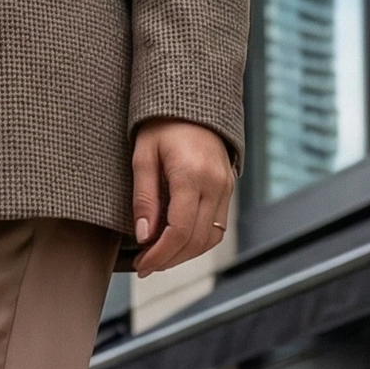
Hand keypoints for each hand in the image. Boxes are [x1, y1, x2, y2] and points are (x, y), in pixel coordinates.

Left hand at [132, 121, 232, 276]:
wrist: (192, 101)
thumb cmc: (162, 124)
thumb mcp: (143, 157)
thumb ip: (144, 198)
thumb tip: (145, 236)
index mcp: (192, 175)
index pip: (178, 231)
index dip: (159, 255)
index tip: (142, 265)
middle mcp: (215, 184)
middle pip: (195, 240)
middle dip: (169, 260)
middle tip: (146, 266)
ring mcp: (226, 187)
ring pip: (210, 239)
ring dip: (184, 255)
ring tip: (159, 258)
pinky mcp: (228, 189)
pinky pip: (216, 227)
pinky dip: (197, 242)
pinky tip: (176, 243)